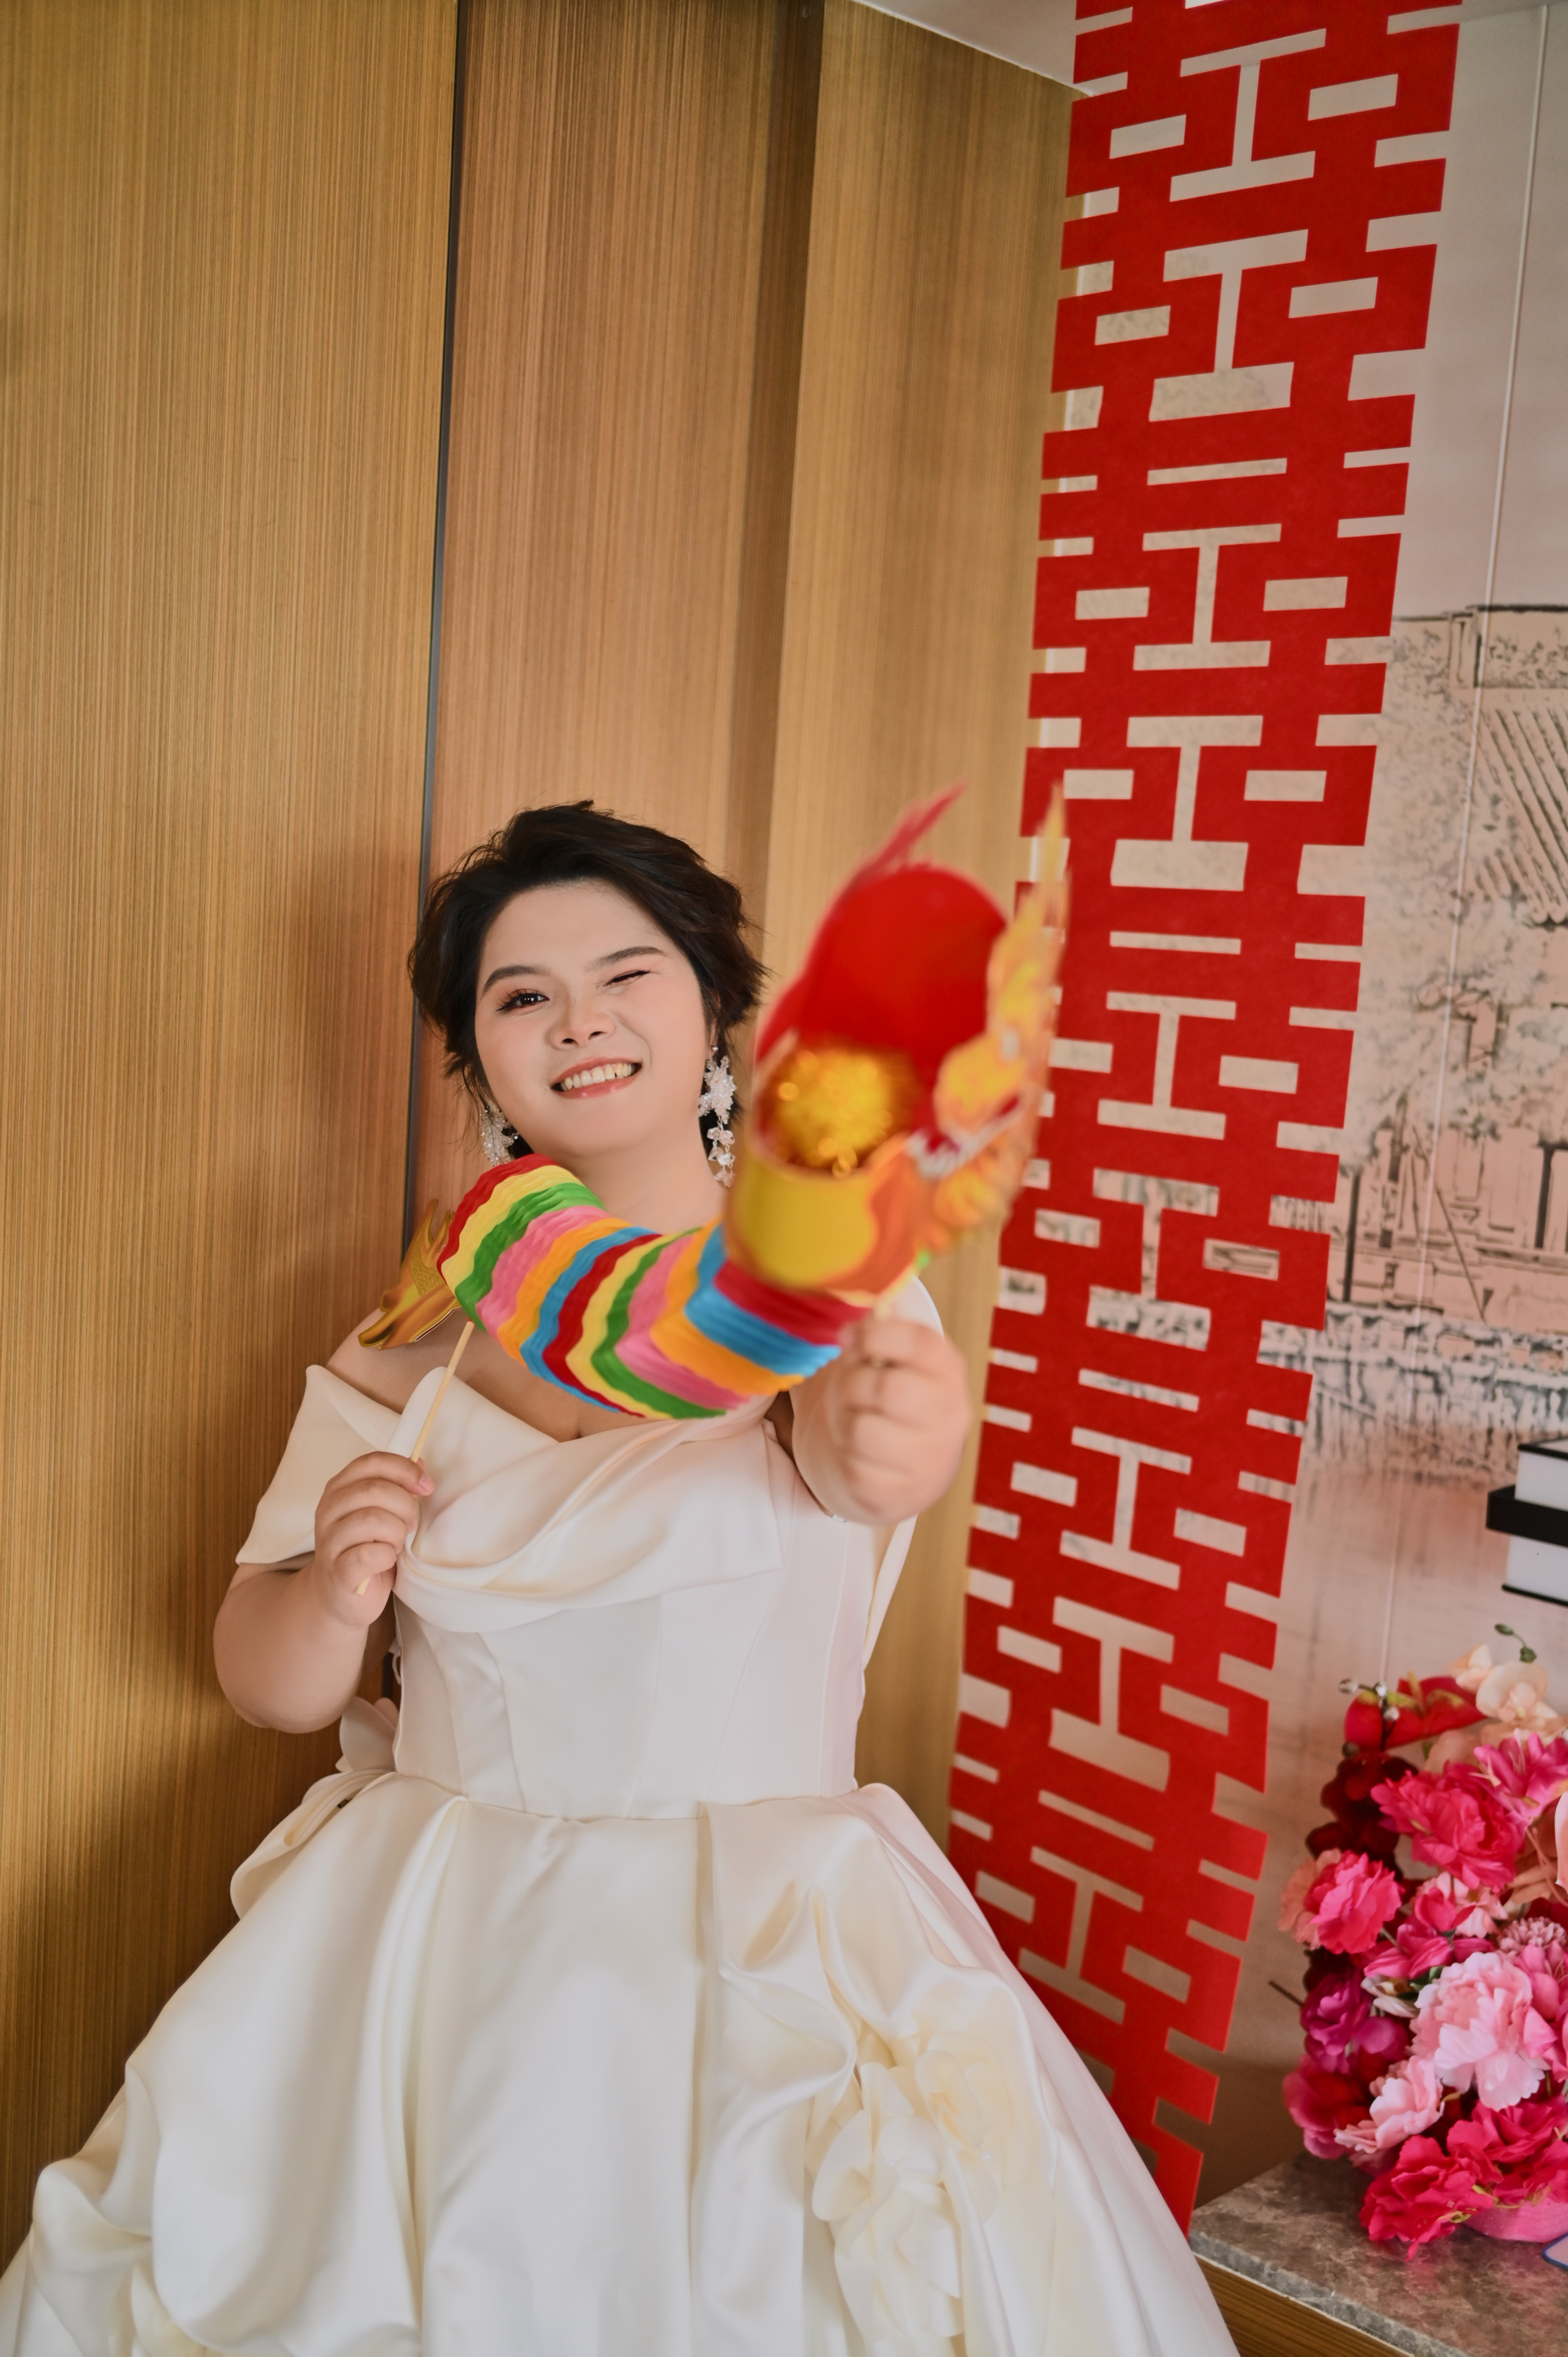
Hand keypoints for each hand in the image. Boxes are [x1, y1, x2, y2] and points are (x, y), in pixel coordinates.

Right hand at [307, 1451, 430, 1626]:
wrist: (338, 1596)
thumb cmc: (364, 1549)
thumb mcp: (379, 1512)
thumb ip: (396, 1486)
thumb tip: (419, 1462)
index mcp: (339, 1489)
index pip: (372, 1462)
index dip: (404, 1470)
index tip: (426, 1486)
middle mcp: (328, 1510)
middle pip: (375, 1489)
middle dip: (405, 1505)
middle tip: (409, 1523)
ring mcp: (329, 1541)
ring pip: (373, 1520)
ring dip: (396, 1533)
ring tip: (394, 1543)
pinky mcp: (338, 1571)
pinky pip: (370, 1554)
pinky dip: (387, 1556)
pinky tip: (386, 1560)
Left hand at [798, 1317, 970, 1522]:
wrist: (908, 1471)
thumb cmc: (894, 1401)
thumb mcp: (893, 1361)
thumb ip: (881, 1334)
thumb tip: (869, 1312)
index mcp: (948, 1371)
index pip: (921, 1343)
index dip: (877, 1334)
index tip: (847, 1334)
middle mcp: (949, 1414)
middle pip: (886, 1388)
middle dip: (853, 1383)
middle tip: (850, 1385)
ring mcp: (929, 1458)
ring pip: (863, 1430)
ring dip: (845, 1421)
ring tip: (855, 1419)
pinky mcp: (900, 1492)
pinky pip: (853, 1466)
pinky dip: (845, 1455)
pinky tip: (858, 1452)